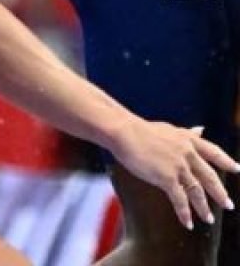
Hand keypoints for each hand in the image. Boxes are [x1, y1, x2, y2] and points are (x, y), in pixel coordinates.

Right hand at [111, 118, 238, 229]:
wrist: (123, 132)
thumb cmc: (139, 129)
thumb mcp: (168, 129)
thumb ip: (186, 133)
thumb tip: (200, 129)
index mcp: (187, 139)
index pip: (212, 151)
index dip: (226, 161)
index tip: (236, 168)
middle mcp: (187, 152)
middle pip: (209, 176)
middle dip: (220, 192)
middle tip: (228, 205)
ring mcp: (179, 166)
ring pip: (197, 191)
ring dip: (203, 207)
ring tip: (208, 218)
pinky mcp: (167, 178)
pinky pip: (180, 200)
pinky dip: (185, 213)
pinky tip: (188, 223)